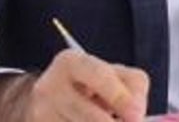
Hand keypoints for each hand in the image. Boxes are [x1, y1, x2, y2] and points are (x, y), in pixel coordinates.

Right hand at [0, 49, 149, 121]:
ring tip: (109, 119)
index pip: (98, 75)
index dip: (119, 97)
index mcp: (71, 62)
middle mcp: (50, 86)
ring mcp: (42, 113)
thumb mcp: (115, 76)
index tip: (137, 116)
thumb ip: (134, 88)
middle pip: (91, 113)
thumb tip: (137, 115)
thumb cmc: (93, 85)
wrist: (52, 101)